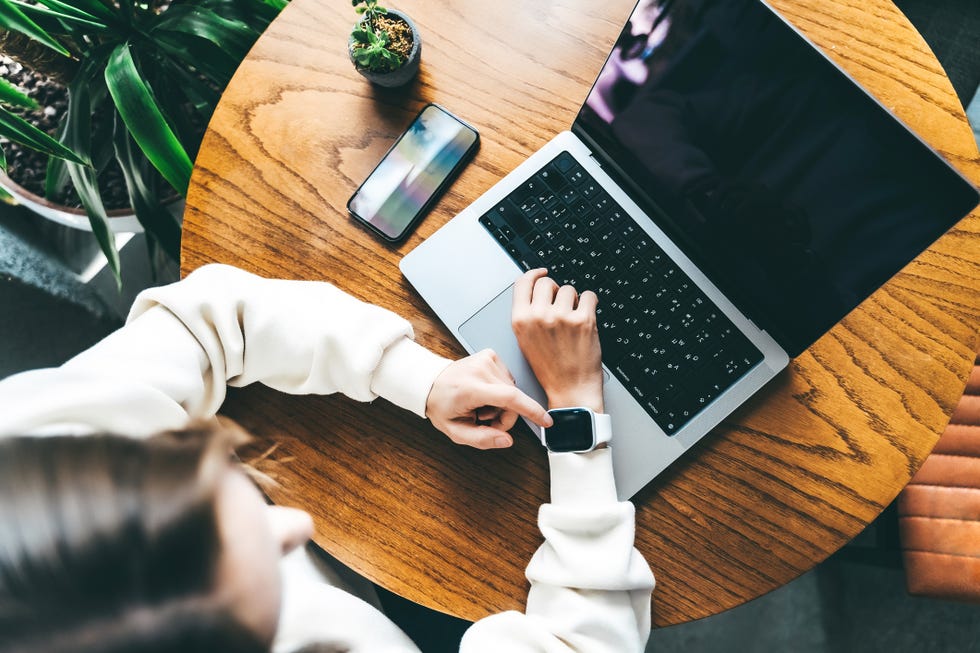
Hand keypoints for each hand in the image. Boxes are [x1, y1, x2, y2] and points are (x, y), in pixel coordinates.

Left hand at [425, 349, 551, 448]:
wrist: (430, 382)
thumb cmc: (442, 406)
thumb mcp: (455, 431)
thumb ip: (481, 439)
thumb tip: (506, 440)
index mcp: (470, 389)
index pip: (510, 397)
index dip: (532, 410)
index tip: (546, 421)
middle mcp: (480, 370)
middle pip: (513, 400)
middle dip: (505, 417)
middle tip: (485, 420)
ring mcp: (486, 360)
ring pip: (512, 391)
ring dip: (502, 404)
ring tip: (481, 405)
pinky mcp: (490, 355)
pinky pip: (508, 380)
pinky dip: (500, 391)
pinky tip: (484, 393)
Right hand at [511, 268, 603, 411]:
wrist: (570, 389)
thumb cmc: (550, 368)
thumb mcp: (526, 341)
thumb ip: (528, 314)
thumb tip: (537, 288)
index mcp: (520, 321)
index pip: (523, 282)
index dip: (534, 274)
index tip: (542, 273)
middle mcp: (539, 316)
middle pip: (547, 282)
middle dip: (555, 291)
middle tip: (561, 307)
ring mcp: (561, 317)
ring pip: (569, 289)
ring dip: (573, 301)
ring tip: (572, 320)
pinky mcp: (583, 320)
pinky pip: (589, 296)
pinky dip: (590, 304)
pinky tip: (586, 318)